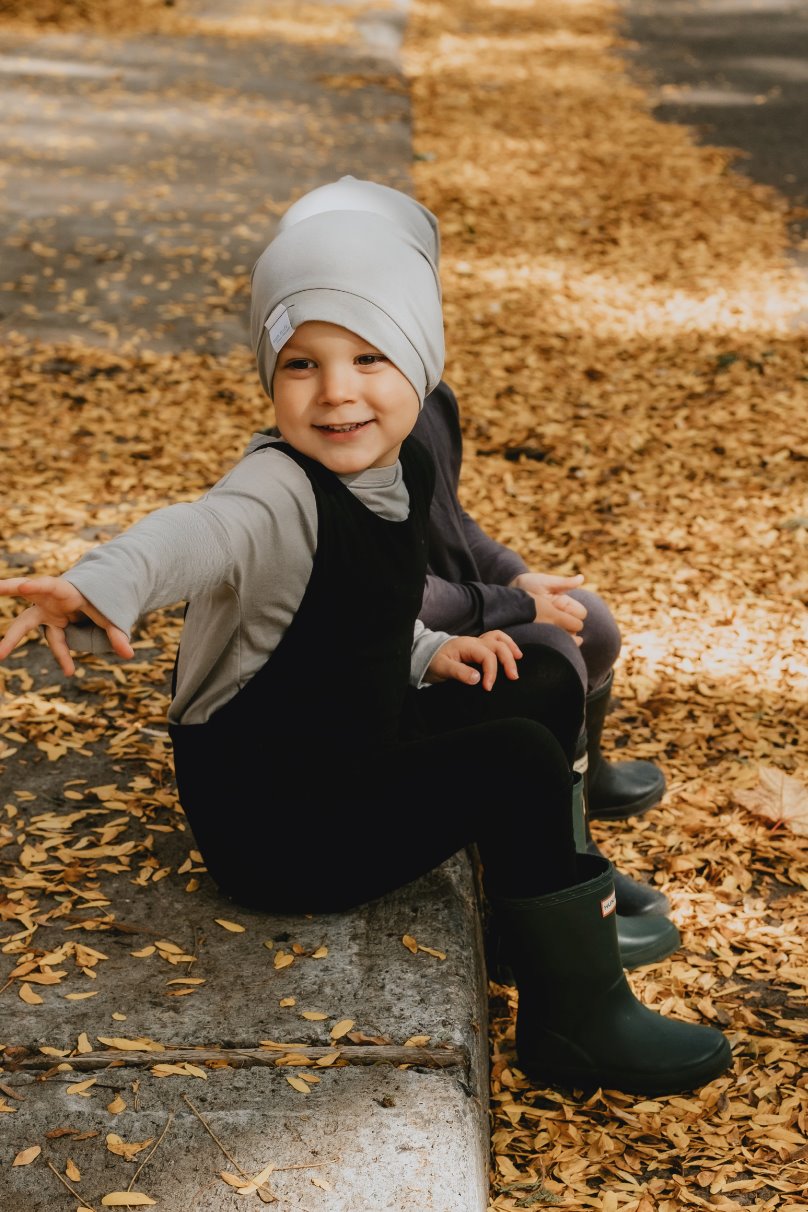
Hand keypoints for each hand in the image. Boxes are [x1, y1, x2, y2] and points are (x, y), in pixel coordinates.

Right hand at [0, 576, 133, 675]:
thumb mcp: (110, 614)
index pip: (49, 585)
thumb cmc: (100, 600)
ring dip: (12, 638)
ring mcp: (47, 612)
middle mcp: (50, 599)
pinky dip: (64, 656)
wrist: (96, 595)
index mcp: (64, 589)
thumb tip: (129, 655)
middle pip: (26, 594)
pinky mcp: (49, 623)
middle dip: (8, 589)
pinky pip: (54, 642)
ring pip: (25, 623)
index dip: (37, 586)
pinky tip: (72, 670)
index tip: (24, 587)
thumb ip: (116, 632)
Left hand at [424, 630, 521, 690]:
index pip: (487, 656)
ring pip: (498, 638)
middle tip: (513, 677)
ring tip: (519, 658)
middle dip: (508, 660)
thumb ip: (460, 672)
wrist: (426, 656)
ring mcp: (477, 642)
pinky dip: (506, 645)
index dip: (491, 672)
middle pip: (498, 645)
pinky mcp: (478, 647)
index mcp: (467, 646)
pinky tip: (511, 654)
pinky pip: (495, 641)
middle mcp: (474, 641)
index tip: (488, 688)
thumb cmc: (434, 662)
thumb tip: (477, 678)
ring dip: (510, 647)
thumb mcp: (443, 669)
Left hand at [510, 571, 586, 644]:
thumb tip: (582, 578)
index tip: (563, 614)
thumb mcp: (546, 582)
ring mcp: (552, 623)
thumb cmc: (530, 582)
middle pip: (576, 628)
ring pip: (566, 636)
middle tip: (555, 626)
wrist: (512, 590)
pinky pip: (552, 640)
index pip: (581, 614)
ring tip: (547, 632)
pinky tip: (543, 638)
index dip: (576, 615)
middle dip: (570, 629)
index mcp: (566, 603)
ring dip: (561, 636)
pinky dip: (551, 640)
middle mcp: (561, 615)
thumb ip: (564, 583)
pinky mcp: (542, 630)